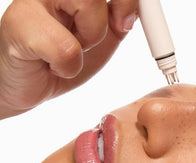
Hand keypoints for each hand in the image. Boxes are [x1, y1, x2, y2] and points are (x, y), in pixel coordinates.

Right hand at [0, 0, 137, 118]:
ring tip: (69, 50)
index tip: (124, 21)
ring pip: (89, 4)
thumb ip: (118, 19)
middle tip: (89, 40)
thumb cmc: (59, 57)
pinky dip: (68, 67)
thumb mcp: (99, 38)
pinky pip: (66, 48)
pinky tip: (51, 63)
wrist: (24, 81)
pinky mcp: (19, 22)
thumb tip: (135, 8)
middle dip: (107, 20)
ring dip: (89, 40)